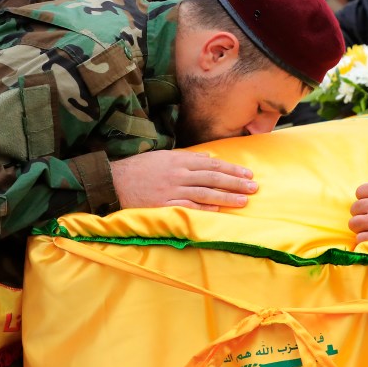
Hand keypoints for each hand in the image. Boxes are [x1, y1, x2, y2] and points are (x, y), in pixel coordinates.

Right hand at [110, 150, 256, 210]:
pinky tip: (218, 210)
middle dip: (236, 183)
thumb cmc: (139, 168)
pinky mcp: (163, 205)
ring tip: (243, 200)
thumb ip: (187, 158)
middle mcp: (179, 174)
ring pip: (204, 193)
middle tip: (254, 187)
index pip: (212, 164)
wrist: (112, 181)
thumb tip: (208, 158)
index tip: (248, 173)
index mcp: (180, 161)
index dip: (232, 169)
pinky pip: (187, 207)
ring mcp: (171, 190)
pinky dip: (203, 208)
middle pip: (213, 178)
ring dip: (226, 197)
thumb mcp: (164, 156)